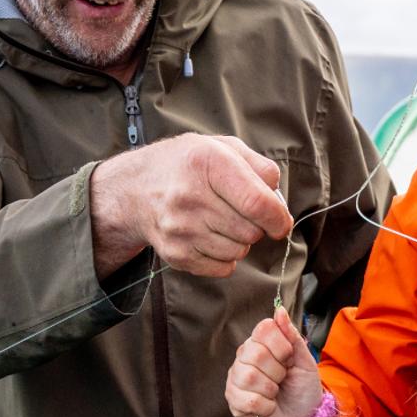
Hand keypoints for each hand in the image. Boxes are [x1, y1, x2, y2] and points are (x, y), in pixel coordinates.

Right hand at [90, 133, 292, 278]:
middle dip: (256, 226)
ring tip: (220, 221)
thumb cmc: (188, 166)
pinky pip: (223, 268)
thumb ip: (259, 167)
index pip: (256, 203)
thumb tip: (279, 203)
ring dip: (240, 241)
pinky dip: (225, 257)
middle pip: (250, 231)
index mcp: (207, 162)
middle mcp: (190, 196)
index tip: (281, 223)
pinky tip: (209, 236)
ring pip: (239, 251)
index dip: (278, 218)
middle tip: (240, 213)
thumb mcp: (222, 148)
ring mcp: (180, 228)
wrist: (135, 189)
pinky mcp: (176, 254)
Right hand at [227, 306, 325, 416]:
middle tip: (282, 380)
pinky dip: (266, 407)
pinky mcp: (234, 400)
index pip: (264, 328)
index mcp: (262, 344)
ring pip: (250, 376)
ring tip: (275, 394)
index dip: (281, 345)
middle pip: (256, 352)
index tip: (289, 359)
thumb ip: (292, 337)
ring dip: (271, 390)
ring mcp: (236, 379)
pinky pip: (248, 399)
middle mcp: (245, 357)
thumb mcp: (305, 363)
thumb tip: (279, 310)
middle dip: (278, 371)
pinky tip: (269, 407)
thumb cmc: (302, 392)